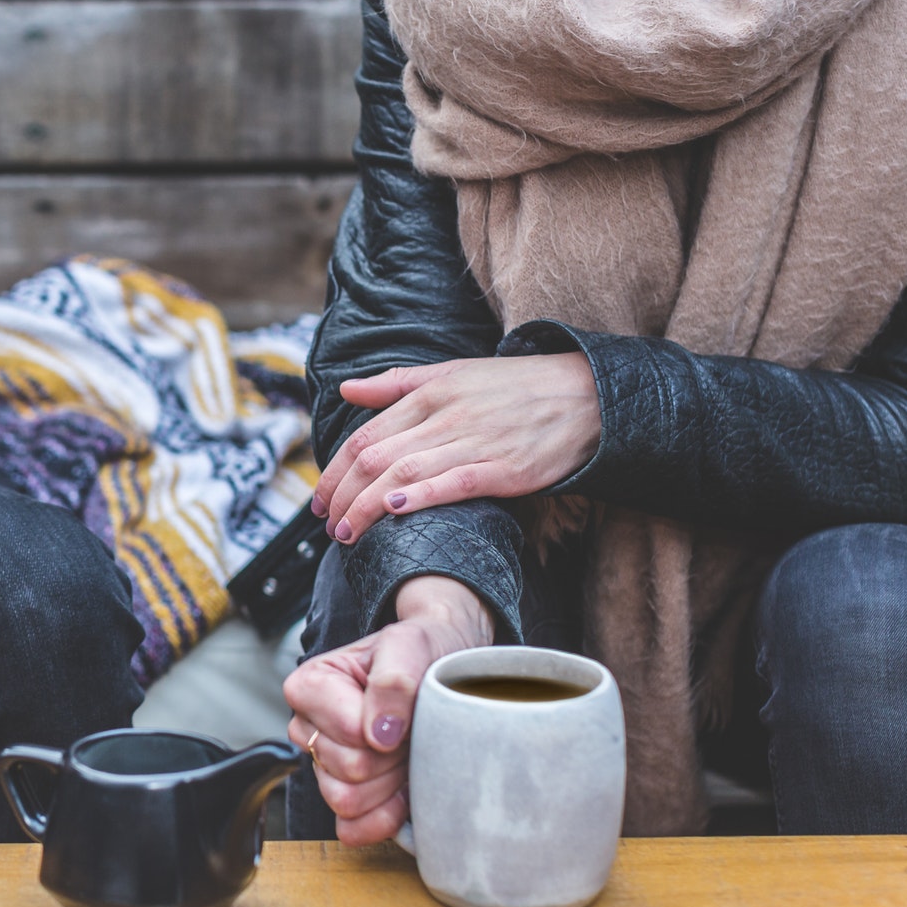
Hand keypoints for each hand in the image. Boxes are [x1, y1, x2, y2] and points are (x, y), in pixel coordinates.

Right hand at [283, 575, 493, 845]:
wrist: (441, 667)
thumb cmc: (421, 651)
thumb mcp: (411, 645)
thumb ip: (393, 681)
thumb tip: (379, 734)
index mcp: (309, 686)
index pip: (349, 734)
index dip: (386, 729)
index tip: (406, 708)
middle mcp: (307, 728)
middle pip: (349, 770)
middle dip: (391, 756)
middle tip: (411, 730)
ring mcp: (322, 765)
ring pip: (348, 801)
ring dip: (390, 783)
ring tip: (407, 752)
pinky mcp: (342, 796)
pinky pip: (351, 829)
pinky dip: (384, 817)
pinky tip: (404, 790)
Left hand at [311, 354, 599, 545]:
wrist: (587, 396)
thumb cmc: (516, 386)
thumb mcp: (454, 373)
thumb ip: (397, 383)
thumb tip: (346, 389)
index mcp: (430, 394)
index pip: (365, 435)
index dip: (334, 470)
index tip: (320, 500)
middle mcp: (446, 416)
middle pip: (376, 458)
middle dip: (343, 495)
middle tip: (328, 525)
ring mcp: (475, 442)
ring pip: (404, 473)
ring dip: (367, 506)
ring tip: (348, 534)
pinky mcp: (505, 469)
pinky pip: (453, 483)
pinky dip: (420, 496)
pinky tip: (393, 511)